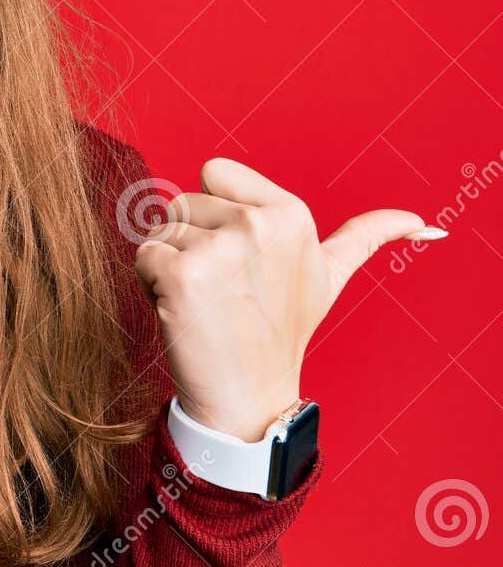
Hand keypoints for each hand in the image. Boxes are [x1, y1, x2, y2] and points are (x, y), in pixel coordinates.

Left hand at [134, 157, 443, 440]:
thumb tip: (423, 222)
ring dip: (169, 264)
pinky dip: (150, 283)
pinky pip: (143, 256)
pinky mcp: (183, 274)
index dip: (215, 211)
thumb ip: (367, 237)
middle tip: (222, 288)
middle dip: (190, 241)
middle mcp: (258, 224)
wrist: (250, 394)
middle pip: (182, 202)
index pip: (213, 171)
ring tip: (206, 300)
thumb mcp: (330, 276)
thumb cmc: (282, 330)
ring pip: (161, 230)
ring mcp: (221, 250)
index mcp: (291, 214)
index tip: (239, 254)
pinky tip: (181, 310)